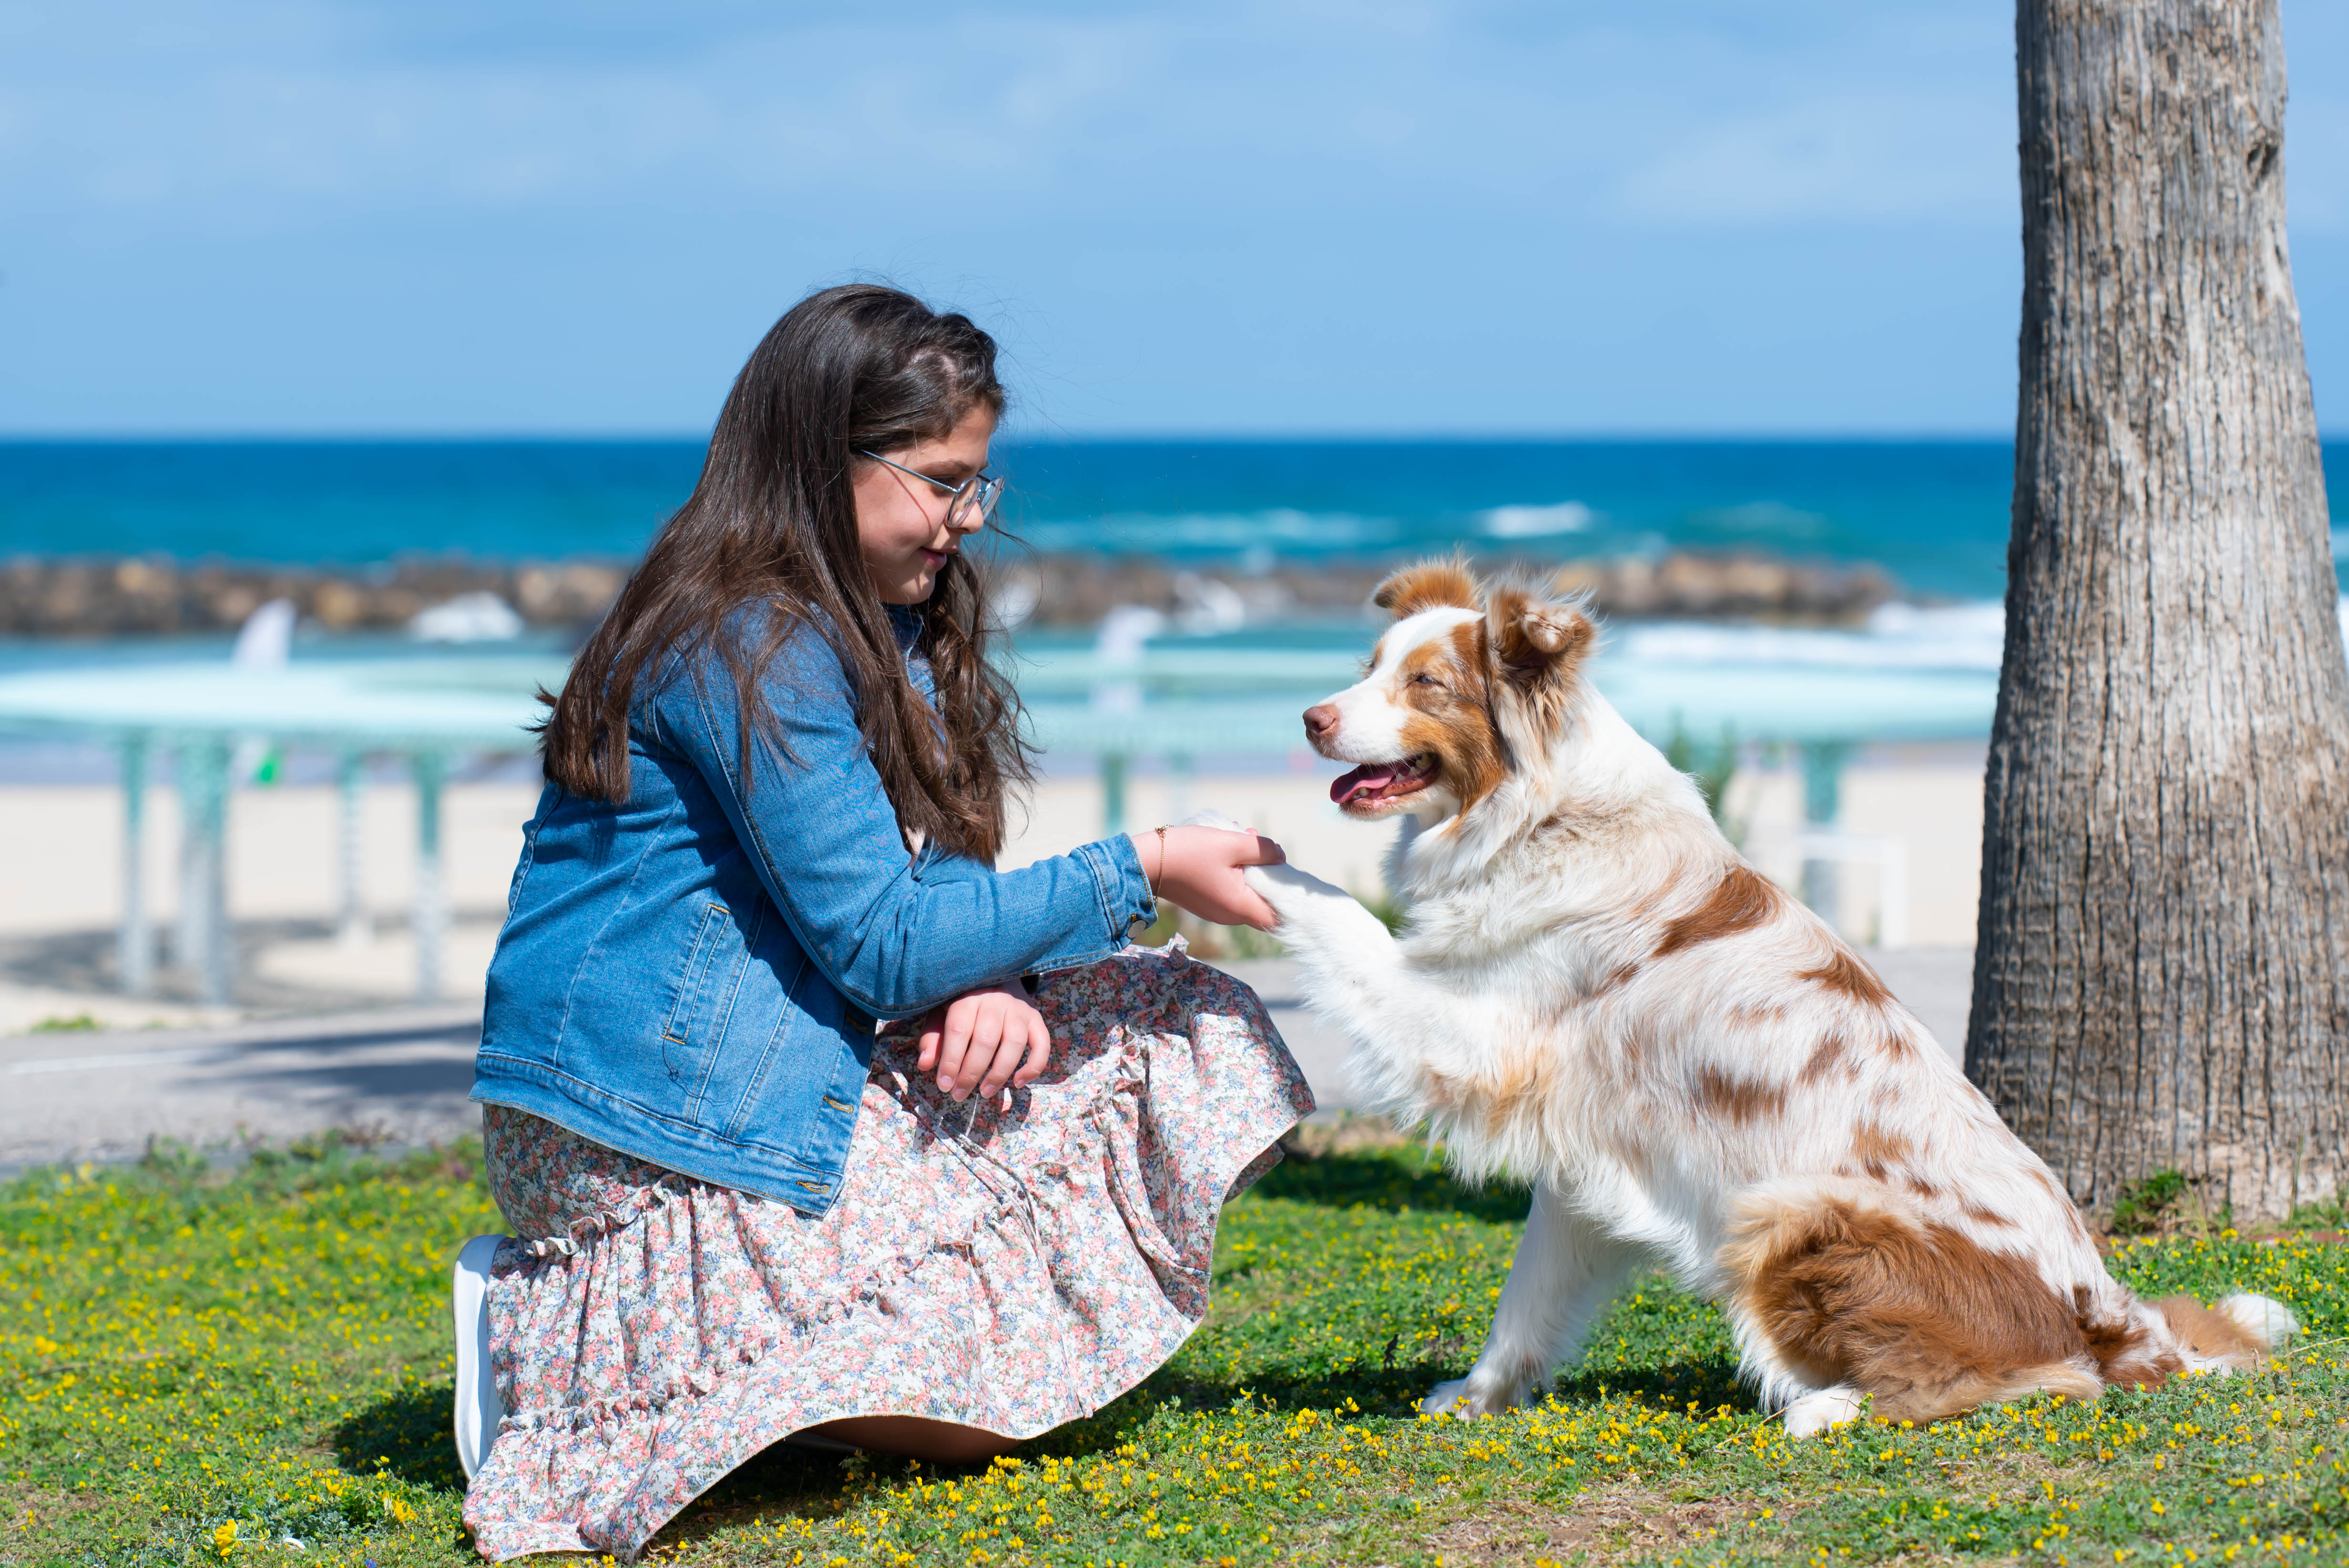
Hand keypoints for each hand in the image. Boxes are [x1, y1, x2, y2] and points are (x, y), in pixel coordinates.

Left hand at [917, 982, 1051, 1101]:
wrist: (994, 976)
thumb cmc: (962, 1001)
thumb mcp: (940, 1013)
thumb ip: (932, 1037)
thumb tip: (925, 1065)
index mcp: (968, 997)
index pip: (959, 1031)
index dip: (951, 1061)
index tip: (944, 1085)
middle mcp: (996, 1000)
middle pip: (986, 1041)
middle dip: (971, 1074)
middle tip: (959, 1095)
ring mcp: (1019, 1009)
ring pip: (1014, 1044)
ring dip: (999, 1074)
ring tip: (985, 1093)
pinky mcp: (1036, 1018)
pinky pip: (1042, 1045)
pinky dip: (1033, 1067)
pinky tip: (1019, 1082)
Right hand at [1132, 824, 1287, 930]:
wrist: (1145, 862)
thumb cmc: (1189, 852)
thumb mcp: (1231, 843)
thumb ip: (1262, 850)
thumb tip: (1280, 856)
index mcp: (1240, 906)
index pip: (1278, 916)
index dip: (1289, 897)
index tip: (1289, 872)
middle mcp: (1230, 915)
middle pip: (1263, 900)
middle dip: (1267, 870)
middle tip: (1258, 843)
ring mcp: (1216, 910)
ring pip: (1246, 890)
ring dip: (1249, 865)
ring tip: (1240, 837)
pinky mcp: (1206, 902)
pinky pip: (1230, 888)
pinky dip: (1234, 870)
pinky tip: (1226, 846)